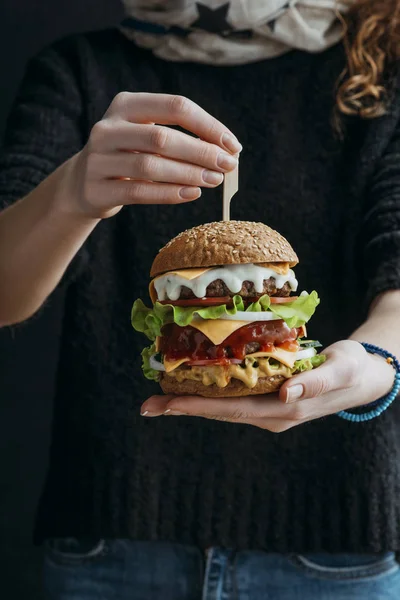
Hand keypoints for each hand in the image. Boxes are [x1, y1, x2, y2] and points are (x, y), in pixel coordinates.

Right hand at [56, 92, 240, 218]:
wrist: (83, 184)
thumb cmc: (128, 157)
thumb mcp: (146, 136)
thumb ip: (180, 139)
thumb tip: (227, 152)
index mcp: (125, 104)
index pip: (175, 107)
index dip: (208, 125)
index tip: (233, 145)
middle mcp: (107, 128)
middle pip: (162, 137)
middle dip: (201, 152)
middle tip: (228, 166)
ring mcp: (98, 159)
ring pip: (151, 166)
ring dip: (188, 174)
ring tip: (214, 180)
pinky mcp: (96, 189)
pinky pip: (139, 191)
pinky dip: (169, 193)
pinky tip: (192, 193)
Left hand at [141, 340, 394, 431]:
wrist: (365, 377)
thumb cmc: (352, 368)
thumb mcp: (340, 369)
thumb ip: (316, 380)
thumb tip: (285, 392)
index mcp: (285, 408)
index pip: (232, 409)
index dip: (198, 406)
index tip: (167, 403)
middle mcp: (272, 414)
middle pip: (220, 413)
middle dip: (183, 408)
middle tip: (147, 405)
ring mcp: (270, 410)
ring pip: (224, 408)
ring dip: (191, 403)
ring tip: (159, 398)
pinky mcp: (271, 401)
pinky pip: (234, 400)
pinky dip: (210, 395)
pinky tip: (194, 387)